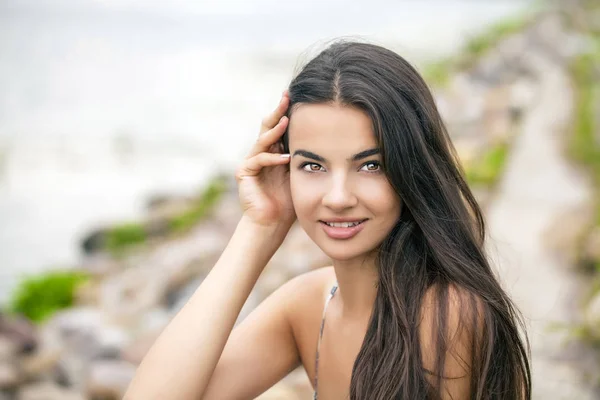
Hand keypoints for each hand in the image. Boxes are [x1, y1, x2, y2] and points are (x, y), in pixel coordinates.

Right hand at [235, 90, 295, 229]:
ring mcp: (251, 161)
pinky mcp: (244, 172)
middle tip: (287, 96)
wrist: (272, 224)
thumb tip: (330, 139)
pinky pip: (259, 160)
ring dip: (275, 130)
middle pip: (268, 126)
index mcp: (275, 151)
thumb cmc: (290, 202)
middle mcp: (261, 153)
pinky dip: (273, 158)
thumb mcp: (301, 174)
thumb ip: (306, 157)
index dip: (287, 112)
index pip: (280, 126)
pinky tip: (286, 158)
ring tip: (286, 121)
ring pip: (262, 139)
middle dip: (278, 111)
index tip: (298, 96)